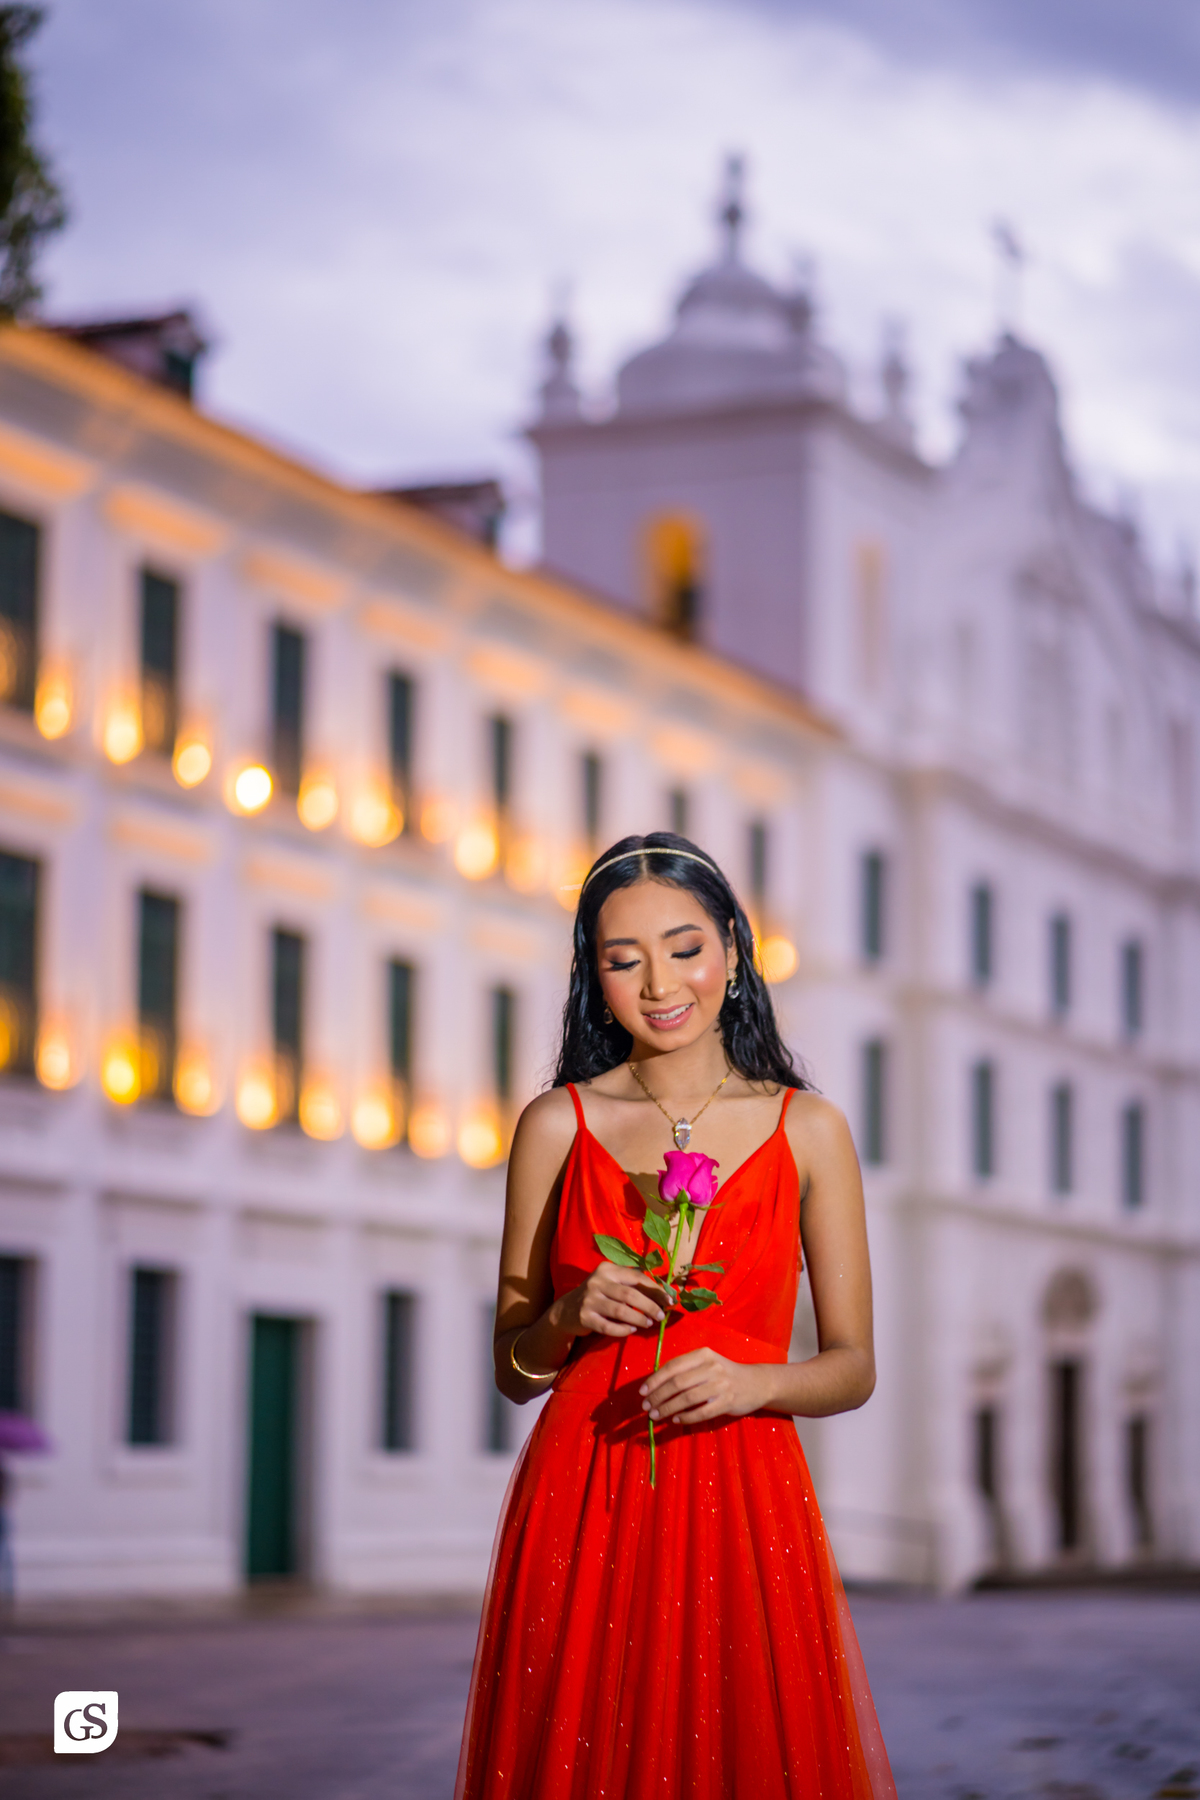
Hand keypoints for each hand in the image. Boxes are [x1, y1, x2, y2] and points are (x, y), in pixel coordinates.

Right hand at [551, 1262, 666, 1339]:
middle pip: (630, 1294)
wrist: (566, 1311)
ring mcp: (590, 1300)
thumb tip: (664, 1295)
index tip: (670, 1300)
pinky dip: (624, 1329)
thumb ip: (633, 1286)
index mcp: (607, 1269)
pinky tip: (632, 1329)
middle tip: (661, 1315)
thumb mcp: (611, 1284)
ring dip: (639, 1318)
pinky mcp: (585, 1318)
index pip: (637, 1277)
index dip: (655, 1289)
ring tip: (649, 1323)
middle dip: (650, 1306)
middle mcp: (597, 1281)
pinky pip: (609, 1327)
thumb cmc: (597, 1296)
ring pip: (621, 1311)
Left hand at [640, 1348, 770, 1424]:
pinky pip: (701, 1412)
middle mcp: (711, 1367)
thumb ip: (685, 1370)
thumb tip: (655, 1384)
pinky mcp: (727, 1402)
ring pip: (687, 1399)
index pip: (673, 1367)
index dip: (655, 1380)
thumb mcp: (706, 1363)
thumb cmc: (724, 1373)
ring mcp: (721, 1385)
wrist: (756, 1383)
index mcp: (703, 1354)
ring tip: (656, 1416)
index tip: (642, 1392)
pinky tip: (676, 1420)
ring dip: (667, 1409)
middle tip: (646, 1407)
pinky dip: (686, 1417)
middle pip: (677, 1384)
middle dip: (658, 1397)